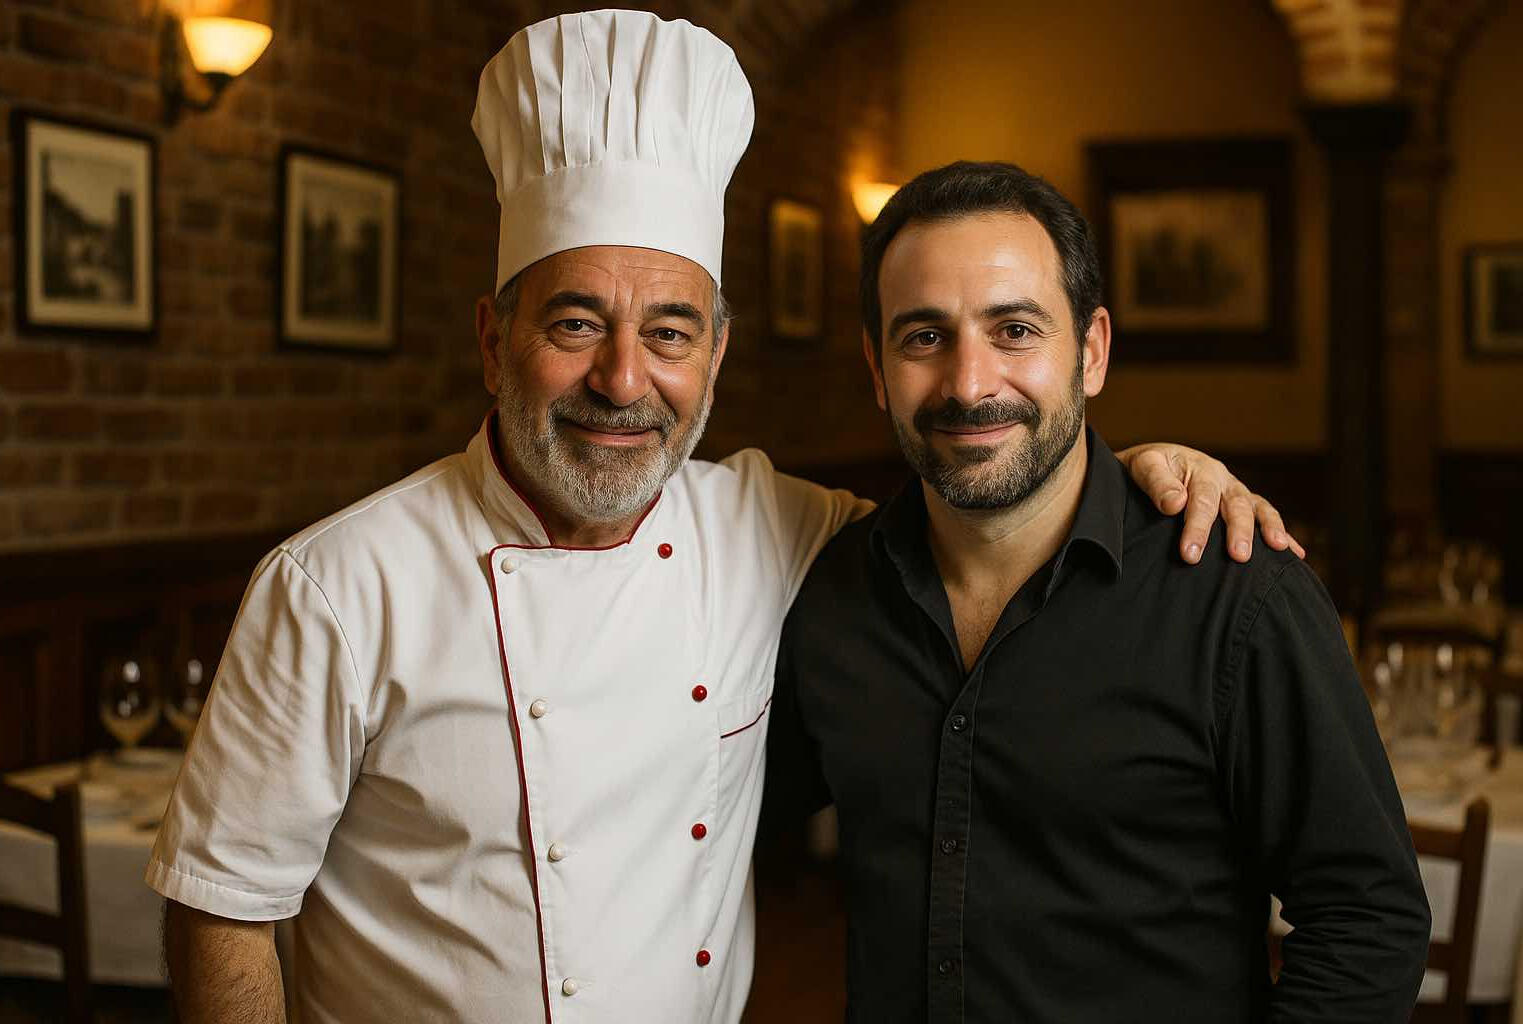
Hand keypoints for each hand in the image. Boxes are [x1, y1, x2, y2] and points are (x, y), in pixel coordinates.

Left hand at [1116, 444, 1305, 565]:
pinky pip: (1265, 516)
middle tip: (1237, 557)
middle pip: (1235, 506)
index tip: (1190, 554)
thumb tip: (1175, 504)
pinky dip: (1282, 532)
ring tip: (1279, 549)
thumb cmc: (1146, 469)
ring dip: (1268, 528)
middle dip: (1238, 532)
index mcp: (1199, 468)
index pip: (1201, 500)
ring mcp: (1234, 491)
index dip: (1197, 527)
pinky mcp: (1242, 504)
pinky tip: (1296, 554)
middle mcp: (1222, 479)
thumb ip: (1156, 483)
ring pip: (1256, 508)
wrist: (1150, 466)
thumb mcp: (1144, 466)